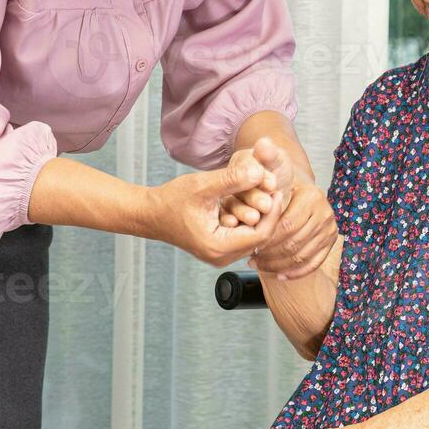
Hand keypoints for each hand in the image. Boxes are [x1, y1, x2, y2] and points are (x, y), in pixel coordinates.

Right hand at [144, 154, 284, 267]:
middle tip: (273, 189)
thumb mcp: (203, 186)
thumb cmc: (172, 200)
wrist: (152, 214)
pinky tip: (251, 201)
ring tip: (264, 194)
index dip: (273, 212)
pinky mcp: (220, 249)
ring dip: (261, 216)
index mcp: (217, 246)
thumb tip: (260, 172)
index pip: (261, 234)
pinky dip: (250, 219)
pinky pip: (245, 237)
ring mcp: (221, 255)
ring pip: (254, 237)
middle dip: (269, 213)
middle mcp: (221, 257)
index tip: (276, 190)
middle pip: (261, 238)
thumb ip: (232, 179)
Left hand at [221, 138, 337, 279]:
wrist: (295, 192)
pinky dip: (294, 272)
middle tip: (250, 256)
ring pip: (301, 256)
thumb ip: (264, 158)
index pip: (286, 225)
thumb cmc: (277, 182)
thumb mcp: (270, 167)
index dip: (265, 236)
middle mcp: (326, 213)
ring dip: (278, 264)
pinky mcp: (330, 242)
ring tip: (258, 262)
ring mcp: (330, 229)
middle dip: (270, 252)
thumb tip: (263, 143)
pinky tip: (277, 273)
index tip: (247, 241)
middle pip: (294, 242)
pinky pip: (312, 263)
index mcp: (312, 197)